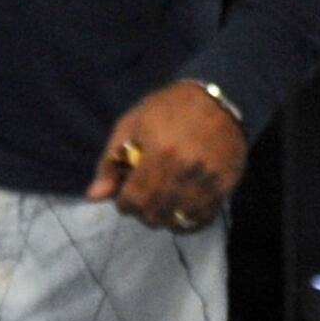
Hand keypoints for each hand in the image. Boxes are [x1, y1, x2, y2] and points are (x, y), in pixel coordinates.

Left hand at [86, 82, 247, 231]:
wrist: (220, 98)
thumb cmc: (170, 108)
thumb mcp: (132, 125)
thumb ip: (110, 161)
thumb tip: (94, 196)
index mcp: (158, 153)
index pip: (134, 199)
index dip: (124, 204)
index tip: (125, 197)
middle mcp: (184, 170)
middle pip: (154, 213)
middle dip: (142, 212)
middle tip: (143, 201)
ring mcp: (207, 181)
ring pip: (177, 220)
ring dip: (164, 218)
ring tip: (160, 205)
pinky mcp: (225, 187)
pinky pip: (202, 219)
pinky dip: (187, 222)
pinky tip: (180, 210)